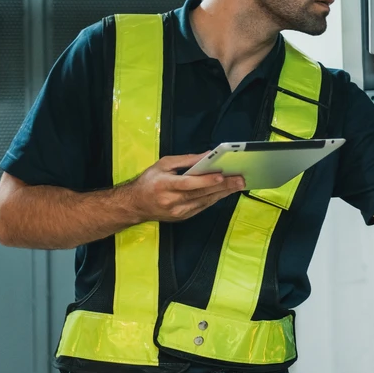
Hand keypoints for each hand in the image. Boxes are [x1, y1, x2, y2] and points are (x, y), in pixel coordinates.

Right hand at [120, 153, 244, 223]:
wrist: (134, 205)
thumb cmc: (148, 181)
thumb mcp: (163, 164)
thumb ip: (186, 160)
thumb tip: (207, 155)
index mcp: (164, 185)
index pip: (188, 184)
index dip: (205, 180)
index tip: (221, 175)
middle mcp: (171, 201)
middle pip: (200, 193)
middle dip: (222, 186)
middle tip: (239, 179)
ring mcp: (177, 212)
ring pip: (204, 202)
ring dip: (223, 193)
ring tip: (238, 184)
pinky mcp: (182, 217)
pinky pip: (202, 207)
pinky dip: (214, 199)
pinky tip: (225, 192)